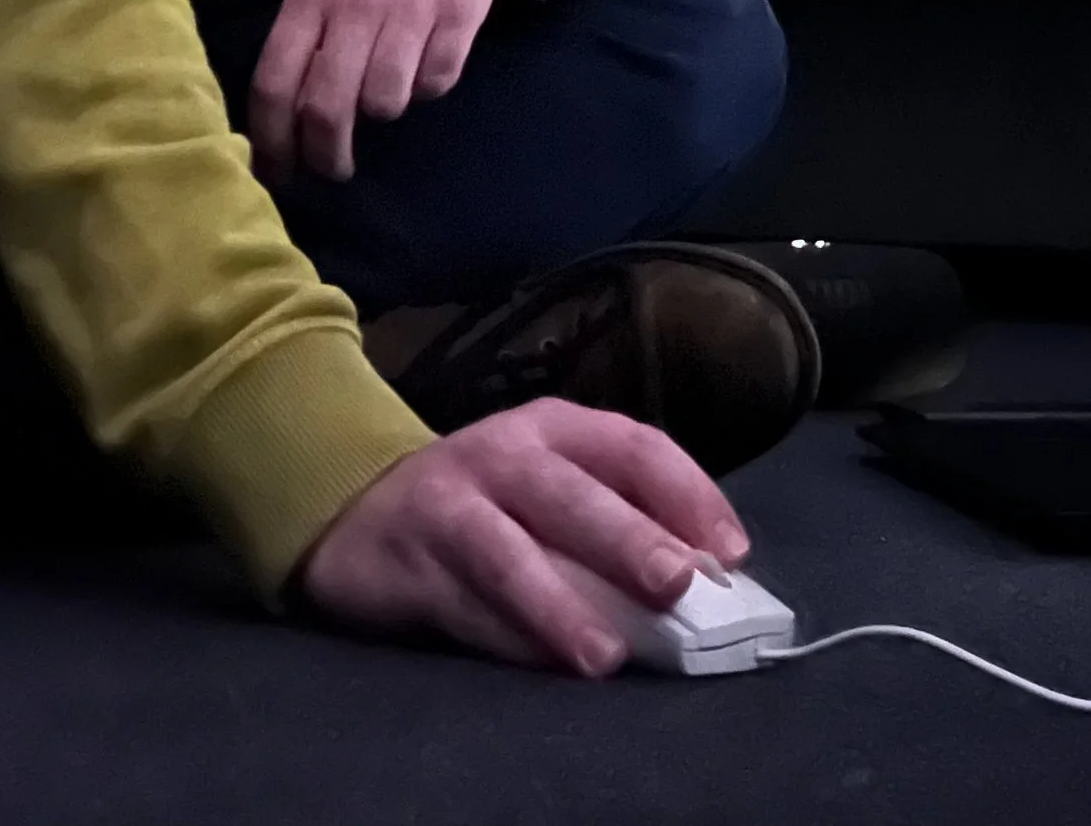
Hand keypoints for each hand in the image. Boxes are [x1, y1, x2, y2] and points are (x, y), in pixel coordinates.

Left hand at [249, 0, 504, 181]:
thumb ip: (304, 22)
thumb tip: (283, 100)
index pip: (275, 81)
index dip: (270, 139)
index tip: (275, 169)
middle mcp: (357, 5)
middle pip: (327, 107)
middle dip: (324, 154)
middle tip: (330, 168)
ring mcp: (412, 10)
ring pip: (385, 102)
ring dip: (380, 112)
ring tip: (381, 100)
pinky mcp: (461, 14)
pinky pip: (437, 81)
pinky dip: (428, 87)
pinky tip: (422, 67)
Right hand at [297, 398, 752, 673]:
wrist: (360, 505)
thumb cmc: (488, 499)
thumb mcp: (551, 480)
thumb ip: (618, 511)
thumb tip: (707, 574)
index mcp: (556, 426)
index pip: (635, 445)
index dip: (688, 493)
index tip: (731, 553)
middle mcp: (505, 454)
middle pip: (575, 497)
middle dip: (629, 540)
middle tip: (678, 585)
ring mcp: (453, 506)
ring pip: (513, 557)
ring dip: (562, 607)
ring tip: (604, 654)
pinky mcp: (412, 564)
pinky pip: (466, 607)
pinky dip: (508, 639)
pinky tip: (543, 664)